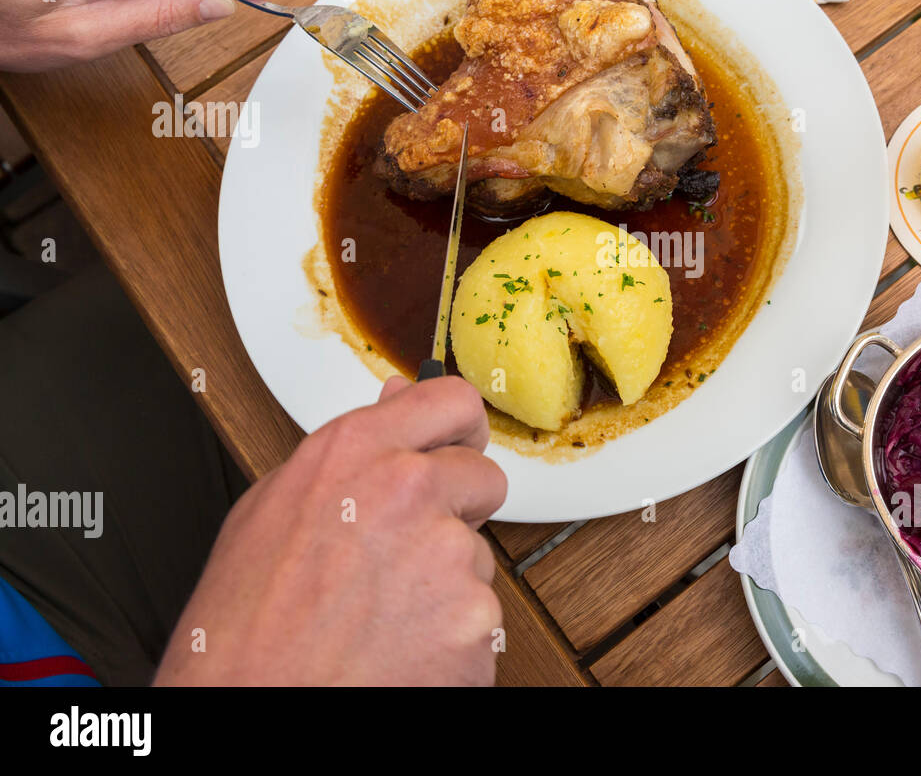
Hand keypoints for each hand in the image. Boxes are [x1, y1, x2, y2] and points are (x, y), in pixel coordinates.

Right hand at [154, 375, 506, 685]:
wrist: (252, 712)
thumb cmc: (244, 630)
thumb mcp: (271, 512)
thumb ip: (350, 453)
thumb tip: (397, 405)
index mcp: (353, 453)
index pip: (451, 401)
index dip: (459, 430)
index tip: (458, 447)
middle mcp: (408, 490)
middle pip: (483, 477)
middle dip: (457, 510)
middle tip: (404, 554)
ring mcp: (448, 554)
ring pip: (476, 553)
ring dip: (445, 580)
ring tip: (380, 614)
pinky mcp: (475, 617)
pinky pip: (480, 613)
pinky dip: (451, 634)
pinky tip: (398, 647)